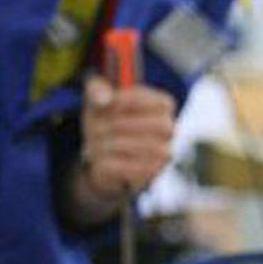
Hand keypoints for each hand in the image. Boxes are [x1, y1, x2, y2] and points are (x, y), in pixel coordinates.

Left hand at [79, 76, 176, 198]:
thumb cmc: (104, 118)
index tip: (107, 102)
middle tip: (95, 126)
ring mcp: (163, 153)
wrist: (104, 155)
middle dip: (117, 124)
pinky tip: (99, 156)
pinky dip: (106, 161)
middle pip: (150, 124)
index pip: (158, 101)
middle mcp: (169, 129)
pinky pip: (126, 167)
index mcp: (163, 105)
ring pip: (135, 146)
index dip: (131, 100)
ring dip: (108, 143)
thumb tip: (105, 100)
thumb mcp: (96, 98)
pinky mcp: (150, 174)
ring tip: (93, 141)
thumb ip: (97, 90)